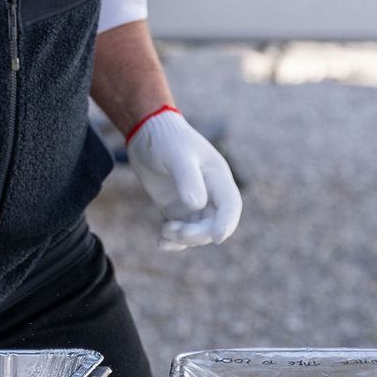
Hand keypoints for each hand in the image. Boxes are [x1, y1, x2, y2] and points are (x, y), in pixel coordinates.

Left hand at [124, 107, 242, 249]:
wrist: (146, 133)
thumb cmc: (166, 140)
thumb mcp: (177, 156)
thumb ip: (188, 179)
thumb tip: (197, 205)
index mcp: (218, 178)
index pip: (230, 205)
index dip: (227, 223)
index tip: (218, 238)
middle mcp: (210, 193)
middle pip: (214, 224)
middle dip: (199, 234)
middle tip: (177, 232)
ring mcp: (193, 203)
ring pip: (197, 231)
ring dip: (184, 238)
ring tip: (165, 230)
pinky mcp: (176, 208)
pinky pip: (180, 231)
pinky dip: (173, 240)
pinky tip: (161, 243)